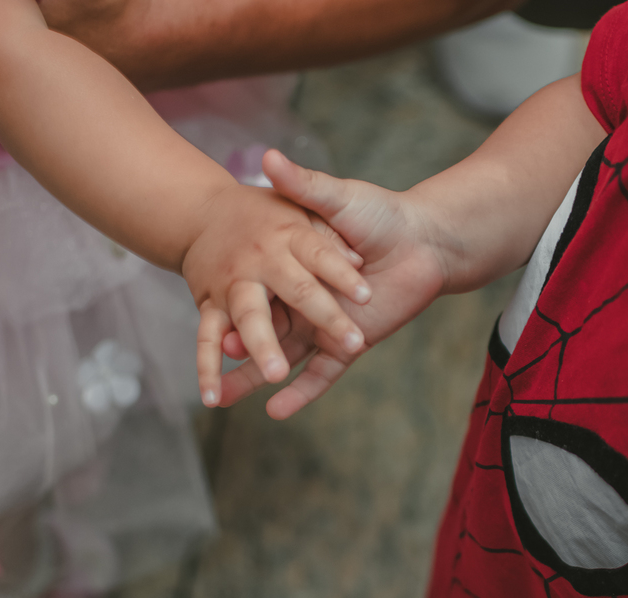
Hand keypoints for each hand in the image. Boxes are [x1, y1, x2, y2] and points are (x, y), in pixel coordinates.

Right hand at [206, 149, 448, 416]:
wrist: (425, 240)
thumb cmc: (378, 214)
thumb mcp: (336, 197)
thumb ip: (303, 186)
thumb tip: (268, 156)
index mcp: (288, 267)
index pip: (251, 288)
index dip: (226, 301)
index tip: (202, 310)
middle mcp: (299, 301)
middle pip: (258, 329)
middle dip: (232, 347)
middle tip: (209, 361)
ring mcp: (322, 326)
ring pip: (281, 357)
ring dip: (253, 380)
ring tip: (222, 401)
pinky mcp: (346, 346)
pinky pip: (321, 375)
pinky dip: (302, 394)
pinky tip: (276, 412)